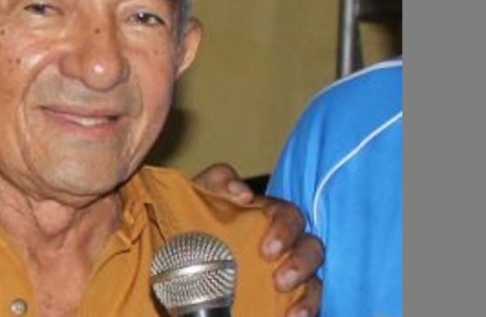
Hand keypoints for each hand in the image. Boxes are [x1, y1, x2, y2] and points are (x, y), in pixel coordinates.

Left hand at [192, 164, 322, 316]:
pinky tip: (294, 314)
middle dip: (299, 259)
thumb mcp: (198, 195)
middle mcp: (282, 242)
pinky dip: (306, 305)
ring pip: (312, 271)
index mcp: (265, 217)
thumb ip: (217, 181)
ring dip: (303, 281)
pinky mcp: (286, 294)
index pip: (287, 215)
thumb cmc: (191, 221)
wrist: (174, 261)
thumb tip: (242, 192)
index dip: (284, 227)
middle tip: (278, 278)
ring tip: (283, 291)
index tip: (267, 249)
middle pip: (309, 244)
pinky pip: (309, 298)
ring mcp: (286, 269)